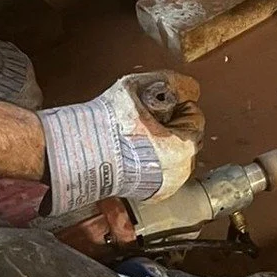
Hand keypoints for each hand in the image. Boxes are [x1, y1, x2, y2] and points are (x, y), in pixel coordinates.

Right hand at [37, 70, 206, 215]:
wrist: (80, 153)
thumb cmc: (107, 124)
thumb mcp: (139, 88)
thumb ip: (172, 82)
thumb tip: (191, 88)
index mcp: (182, 148)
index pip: (196, 119)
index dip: (179, 107)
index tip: (158, 107)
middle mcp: (179, 172)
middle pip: (190, 139)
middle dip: (175, 127)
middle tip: (148, 120)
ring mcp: (166, 186)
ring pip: (179, 158)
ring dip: (167, 144)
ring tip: (141, 136)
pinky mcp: (154, 194)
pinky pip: (166, 174)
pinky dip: (158, 162)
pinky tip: (138, 153)